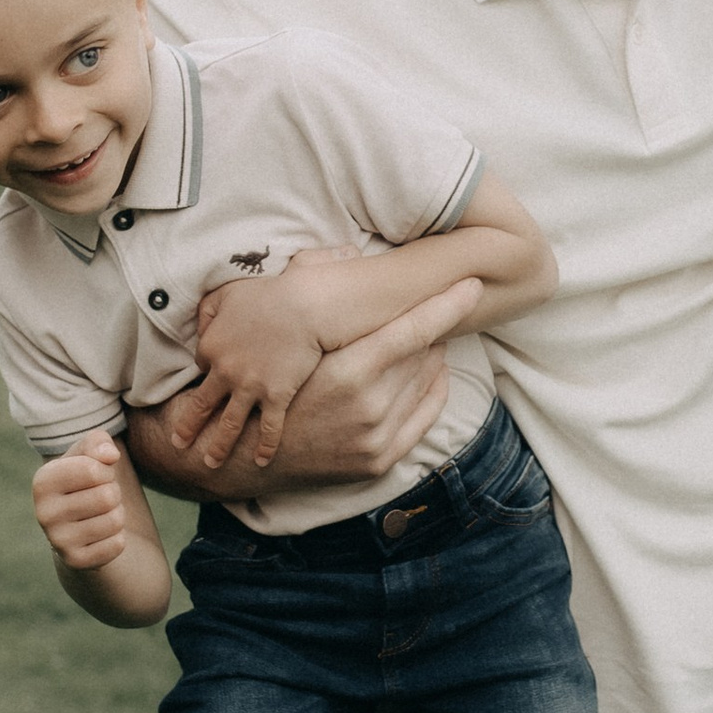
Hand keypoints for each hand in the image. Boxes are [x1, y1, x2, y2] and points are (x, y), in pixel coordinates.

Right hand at [32, 430, 132, 572]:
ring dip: (116, 514)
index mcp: (42, 482)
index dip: (105, 470)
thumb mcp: (87, 454)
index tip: (95, 476)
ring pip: (115, 520)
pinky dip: (117, 537)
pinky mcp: (75, 562)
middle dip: (113, 493)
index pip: (93, 470)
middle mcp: (44, 513)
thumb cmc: (83, 481)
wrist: (75, 525)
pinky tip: (99, 535)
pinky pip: (117, 544)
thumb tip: (110, 455)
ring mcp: (58, 541)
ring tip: (100, 514)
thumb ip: (98, 442)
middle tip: (99, 498)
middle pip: (108, 496)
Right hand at [134, 278, 478, 498]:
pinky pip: (425, 417)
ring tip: (429, 335)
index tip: (473, 284)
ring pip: (426, 382)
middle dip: (433, 327)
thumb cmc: (260, 383)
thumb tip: (353, 251)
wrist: (239, 456)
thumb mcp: (284, 337)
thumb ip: (317, 292)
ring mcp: (375, 439)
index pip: (413, 331)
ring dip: (432, 355)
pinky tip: (432, 371)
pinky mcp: (379, 461)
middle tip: (440, 304)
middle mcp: (367, 409)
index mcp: (345, 373)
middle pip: (423, 354)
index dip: (447, 305)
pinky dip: (433, 389)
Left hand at [172, 270, 335, 475]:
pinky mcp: (277, 396)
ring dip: (218, 447)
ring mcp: (251, 388)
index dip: (208, 369)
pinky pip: (268, 428)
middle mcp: (225, 373)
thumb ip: (207, 310)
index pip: (201, 366)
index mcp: (211, 348)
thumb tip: (200, 330)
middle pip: (201, 406)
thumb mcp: (226, 293)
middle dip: (187, 428)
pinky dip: (265, 447)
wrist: (304, 305)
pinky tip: (261, 461)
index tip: (216, 372)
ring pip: (229, 426)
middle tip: (177, 444)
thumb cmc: (268, 294)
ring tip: (210, 463)